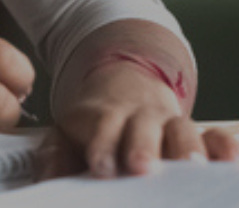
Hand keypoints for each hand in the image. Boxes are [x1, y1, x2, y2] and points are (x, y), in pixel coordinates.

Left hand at [39, 60, 238, 178]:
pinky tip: (231, 158)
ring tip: (194, 168)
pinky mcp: (197, 135)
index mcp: (105, 117)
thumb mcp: (69, 132)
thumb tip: (48, 182)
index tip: (101, 166)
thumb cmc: (96, 124)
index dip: (102, 145)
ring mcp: (169, 125)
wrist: (123, 86)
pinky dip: (224, 145)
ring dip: (186, 147)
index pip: (102, 128)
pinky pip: (213, 135)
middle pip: (142, 127)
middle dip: (142, 146)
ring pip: (180, 129)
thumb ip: (56, 156)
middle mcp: (139, 119)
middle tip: (142, 166)